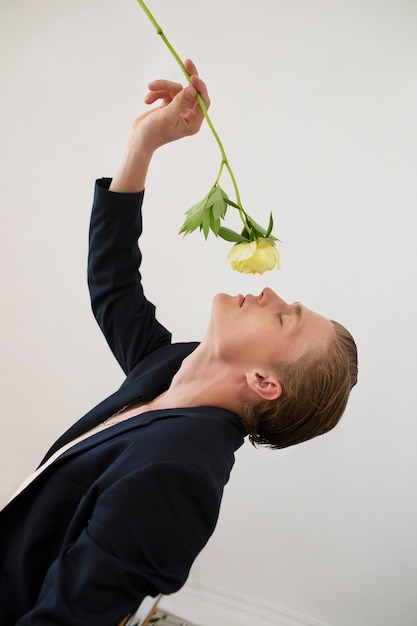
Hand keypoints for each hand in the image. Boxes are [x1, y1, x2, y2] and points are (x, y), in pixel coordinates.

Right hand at [110, 59, 209, 191]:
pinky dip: (157, 93)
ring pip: (176, 89)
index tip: (192, 77)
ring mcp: (179, 109)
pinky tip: (147, 100)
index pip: (203, 102)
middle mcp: (188, 115)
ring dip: (162, 87)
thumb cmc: (152, 133)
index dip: (200, 88)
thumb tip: (192, 89)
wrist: (138, 140)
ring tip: (150, 89)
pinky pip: (167, 91)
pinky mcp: (169, 105)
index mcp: (193, 122)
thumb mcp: (167, 117)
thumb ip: (179, 102)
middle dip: (186, 78)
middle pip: (192, 91)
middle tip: (187, 62)